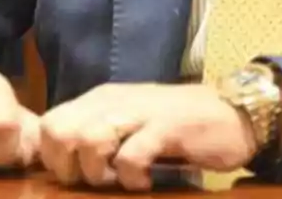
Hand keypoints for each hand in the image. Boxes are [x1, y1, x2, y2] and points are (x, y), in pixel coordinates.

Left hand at [38, 82, 257, 190]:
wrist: (234, 112)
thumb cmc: (178, 125)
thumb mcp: (130, 125)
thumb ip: (99, 136)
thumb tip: (66, 166)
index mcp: (100, 100)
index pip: (47, 124)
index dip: (52, 158)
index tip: (77, 177)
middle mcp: (113, 101)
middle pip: (57, 131)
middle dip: (68, 166)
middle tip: (96, 180)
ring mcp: (139, 112)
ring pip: (88, 139)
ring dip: (99, 171)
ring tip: (120, 181)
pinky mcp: (166, 127)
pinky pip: (130, 156)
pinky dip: (132, 178)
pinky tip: (146, 182)